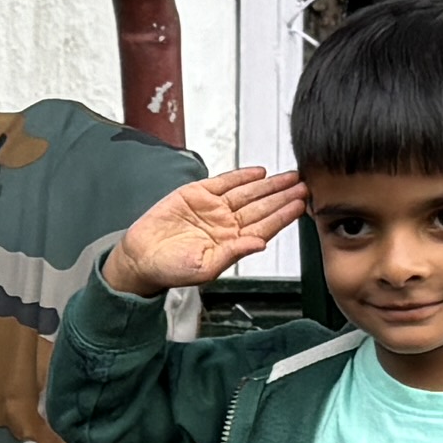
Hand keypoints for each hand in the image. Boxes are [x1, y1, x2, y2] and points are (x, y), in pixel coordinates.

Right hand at [98, 165, 305, 300]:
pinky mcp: (196, 194)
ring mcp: (213, 208)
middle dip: (283, 196)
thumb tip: (259, 244)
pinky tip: (259, 172)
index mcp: (231, 243)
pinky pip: (224, 182)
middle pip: (261, 207)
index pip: (264, 227)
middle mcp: (226, 224)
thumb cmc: (169, 269)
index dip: (283, 215)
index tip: (301, 205)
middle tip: (303, 185)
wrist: (139, 258)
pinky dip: (241, 176)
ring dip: (269, 185)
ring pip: (248, 193)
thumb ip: (233, 254)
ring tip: (290, 176)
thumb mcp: (204, 268)